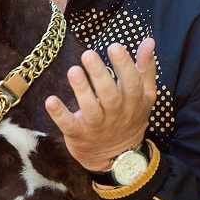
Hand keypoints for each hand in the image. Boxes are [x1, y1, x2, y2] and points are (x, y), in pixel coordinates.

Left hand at [45, 39, 156, 172]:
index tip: (114, 46)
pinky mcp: (79, 135)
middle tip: (88, 54)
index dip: (124, 66)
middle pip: (109, 95)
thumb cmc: (129, 117)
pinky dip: (59, 115)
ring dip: (81, 90)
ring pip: (90, 109)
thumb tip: (148, 41)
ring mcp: (97, 127)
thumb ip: (145, 69)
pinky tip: (51, 101)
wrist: (118, 158)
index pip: (132, 83)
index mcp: (134, 103)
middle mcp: (116, 115)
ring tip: (73, 70)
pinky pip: (69, 126)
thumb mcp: (143, 96)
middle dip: (99, 75)